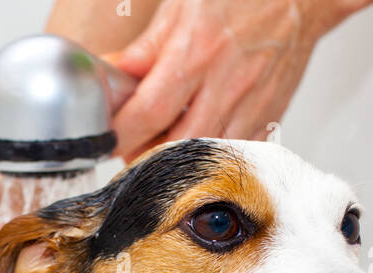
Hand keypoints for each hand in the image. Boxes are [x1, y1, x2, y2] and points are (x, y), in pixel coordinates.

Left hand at [107, 0, 362, 157]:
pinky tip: (195, 138)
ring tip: (157, 143)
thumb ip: (146, 49)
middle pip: (174, 145)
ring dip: (174, 157)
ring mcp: (250, 106)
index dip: (120, 132)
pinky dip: (207, 152)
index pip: (148, 112)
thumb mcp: (182, 7)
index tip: (104, 137)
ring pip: (203, 154)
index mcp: (198, 53)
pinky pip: (231, 150)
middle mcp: (226, 85)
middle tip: (128, 144)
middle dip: (143, 153)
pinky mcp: (267, 118)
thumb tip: (113, 74)